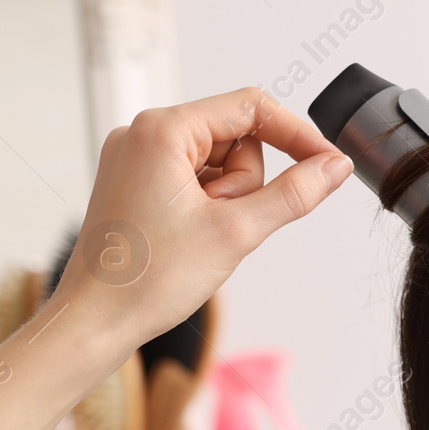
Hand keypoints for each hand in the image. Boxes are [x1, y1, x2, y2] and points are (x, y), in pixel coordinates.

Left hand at [54, 88, 351, 363]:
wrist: (95, 321)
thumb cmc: (148, 280)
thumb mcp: (237, 233)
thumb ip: (294, 194)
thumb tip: (334, 167)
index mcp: (162, 131)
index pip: (251, 108)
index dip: (297, 135)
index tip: (328, 164)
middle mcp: (144, 134)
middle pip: (235, 137)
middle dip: (247, 183)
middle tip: (227, 224)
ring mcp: (137, 158)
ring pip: (219, 162)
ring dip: (229, 199)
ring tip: (206, 236)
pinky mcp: (137, 182)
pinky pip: (196, 179)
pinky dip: (209, 206)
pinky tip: (194, 237)